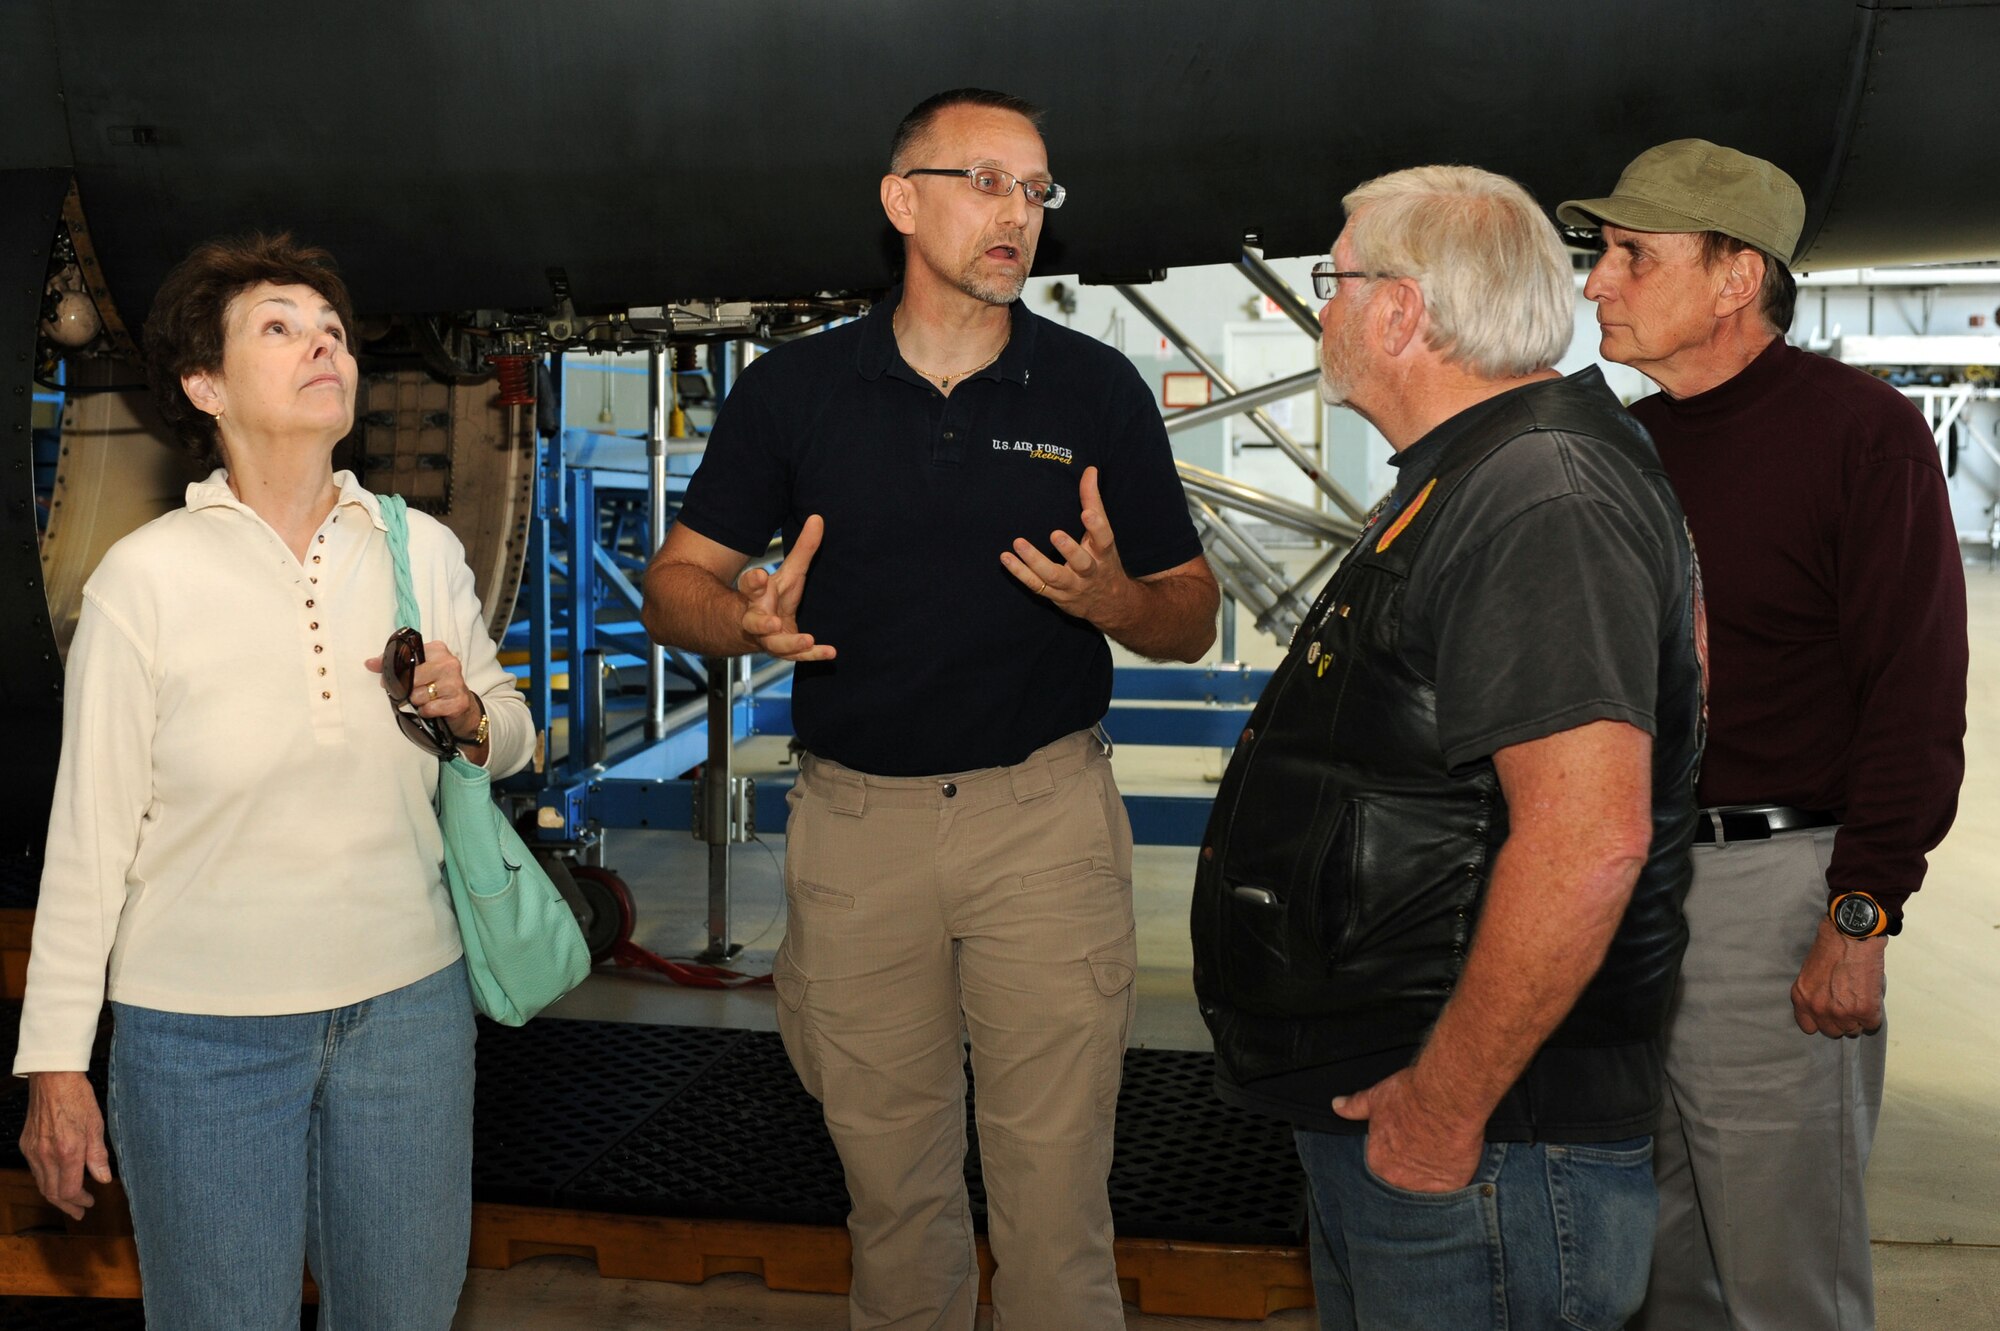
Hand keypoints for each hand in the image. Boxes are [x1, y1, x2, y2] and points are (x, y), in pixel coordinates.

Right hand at [22, 1071, 111, 1220]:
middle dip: (67, 1206)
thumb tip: (103, 1179)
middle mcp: (46, 1155)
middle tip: (79, 1212)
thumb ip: (98, 1155)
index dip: (80, 1201)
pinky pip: (36, 1170)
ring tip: (70, 1201)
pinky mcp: (27, 1144)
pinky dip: (47, 1180)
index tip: (90, 1203)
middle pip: (52, 1193)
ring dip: (56, 1196)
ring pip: (42, 1183)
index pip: (69, 1190)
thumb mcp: (96, 1125)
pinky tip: (57, 1180)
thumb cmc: (78, 1098)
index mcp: (67, 1151)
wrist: (52, 1079)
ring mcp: (33, 1151)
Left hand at [364, 640, 483, 738]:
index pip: (407, 656)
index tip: (389, 679)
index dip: (394, 670)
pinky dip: (426, 712)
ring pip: (418, 695)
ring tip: (425, 699)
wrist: (461, 706)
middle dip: (406, 689)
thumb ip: (393, 665)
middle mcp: (449, 663)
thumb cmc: (436, 685)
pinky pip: (428, 709)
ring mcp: (455, 682)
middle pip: (411, 678)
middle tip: (410, 692)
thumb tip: (369, 663)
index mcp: (438, 650)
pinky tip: (433, 708)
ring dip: (417, 702)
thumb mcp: (417, 670)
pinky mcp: (458, 701)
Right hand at [739, 514, 834, 661]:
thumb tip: (818, 518)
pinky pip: (796, 656)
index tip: (760, 576)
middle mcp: (756, 618)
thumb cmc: (773, 596)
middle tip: (770, 622)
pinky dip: (813, 655)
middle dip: (761, 621)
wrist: (755, 628)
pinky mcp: (782, 651)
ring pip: (773, 644)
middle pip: (754, 620)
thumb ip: (803, 548)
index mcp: (754, 595)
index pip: (749, 585)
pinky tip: (830, 652)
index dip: (753, 581)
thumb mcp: (788, 571)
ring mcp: (767, 639)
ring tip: (805, 640)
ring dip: (788, 644)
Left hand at [1000, 467, 1133, 625]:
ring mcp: (1072, 586)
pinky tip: (1006, 558)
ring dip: (1035, 561)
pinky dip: (1020, 573)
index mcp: (1104, 553)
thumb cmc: (1103, 561)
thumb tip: (1090, 470)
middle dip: (1069, 550)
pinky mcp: (1056, 595)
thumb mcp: (1103, 535)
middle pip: (1082, 563)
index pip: (1104, 538)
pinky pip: (1036, 585)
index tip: (1087, 513)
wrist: (1109, 603)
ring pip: (1054, 576)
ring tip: (1019, 543)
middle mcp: (1090, 571)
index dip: (1097, 526)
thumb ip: (1093, 502)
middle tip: (1055, 534)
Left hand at [1331, 1067, 1484, 1192]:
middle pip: (1405, 1179)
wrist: (1445, 1098)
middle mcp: (1398, 1179)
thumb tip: (1336, 1105)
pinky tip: (1453, 1159)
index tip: (1407, 1141)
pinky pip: (1450, 1188)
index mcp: (1377, 1162)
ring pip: (1427, 1188)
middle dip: (1413, 1167)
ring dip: (1431, 1173)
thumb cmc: (1410, 1097)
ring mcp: (1425, 1186)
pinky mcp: (1450, 1186)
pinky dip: (1452, 1176)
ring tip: (1439, 1150)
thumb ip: (1354, 1107)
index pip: (1385, 1166)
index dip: (1398, 1153)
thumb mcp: (1375, 1098)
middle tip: (1424, 1145)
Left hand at [1791, 917, 1886, 1037]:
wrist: (1851, 935)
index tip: (1830, 1014)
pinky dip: (1874, 1014)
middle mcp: (1818, 1009)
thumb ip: (1814, 992)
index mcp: (1801, 999)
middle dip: (1842, 1020)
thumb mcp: (1810, 973)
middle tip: (1849, 1003)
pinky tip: (1871, 997)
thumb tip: (1827, 1004)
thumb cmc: (1831, 947)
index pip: (1809, 1027)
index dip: (1822, 1021)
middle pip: (1833, 1031)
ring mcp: (1841, 1012)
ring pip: (1853, 1030)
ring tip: (1861, 998)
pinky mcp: (1864, 1010)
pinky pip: (1872, 1024)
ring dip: (1858, 1018)